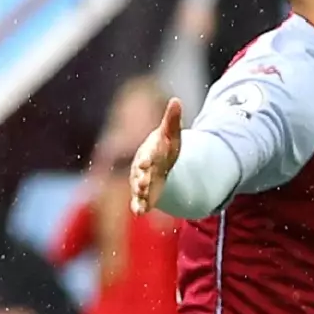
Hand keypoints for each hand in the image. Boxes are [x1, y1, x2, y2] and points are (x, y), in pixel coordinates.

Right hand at [130, 98, 182, 215]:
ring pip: (138, 189)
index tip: (145, 162)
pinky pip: (139, 201)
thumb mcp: (171, 133)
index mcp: (149, 152)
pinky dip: (139, 206)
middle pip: (140, 173)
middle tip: (142, 183)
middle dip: (140, 179)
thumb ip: (172, 119)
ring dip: (139, 195)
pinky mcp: (144, 194)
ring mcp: (141, 181)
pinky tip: (140, 213)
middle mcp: (141, 167)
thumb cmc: (165, 146)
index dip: (145, 159)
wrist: (159, 161)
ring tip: (142, 203)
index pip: (146, 155)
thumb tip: (176, 100)